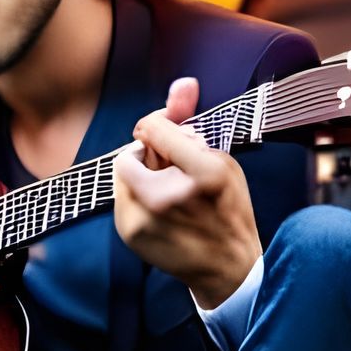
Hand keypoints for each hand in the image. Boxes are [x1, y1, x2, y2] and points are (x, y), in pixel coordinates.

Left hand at [112, 77, 260, 309]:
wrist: (226, 267)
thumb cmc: (229, 210)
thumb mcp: (222, 161)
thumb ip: (192, 124)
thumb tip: (182, 82)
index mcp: (203, 175)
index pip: (155, 129)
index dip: (156, 126)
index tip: (163, 132)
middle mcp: (169, 197)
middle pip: (129, 154)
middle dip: (146, 154)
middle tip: (166, 166)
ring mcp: (146, 219)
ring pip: (122, 175)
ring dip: (140, 174)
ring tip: (165, 189)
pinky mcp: (129, 233)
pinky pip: (121, 197)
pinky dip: (135, 196)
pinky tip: (159, 209)